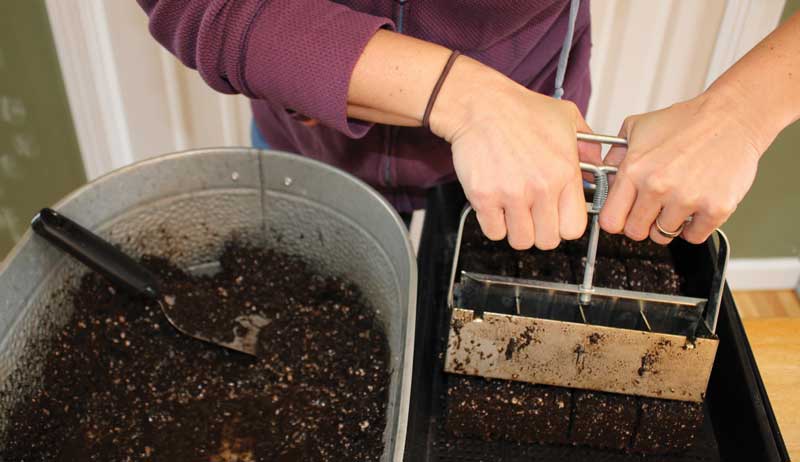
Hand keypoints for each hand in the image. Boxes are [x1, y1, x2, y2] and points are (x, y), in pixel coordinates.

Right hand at [429, 56, 600, 249]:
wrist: (480, 104)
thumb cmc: (519, 109)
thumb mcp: (567, 118)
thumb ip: (588, 145)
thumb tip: (597, 166)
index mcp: (565, 172)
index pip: (574, 228)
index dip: (564, 227)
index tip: (556, 218)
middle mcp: (541, 187)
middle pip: (548, 240)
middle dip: (540, 231)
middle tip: (532, 216)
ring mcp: (511, 194)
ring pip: (520, 241)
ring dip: (517, 230)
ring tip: (513, 211)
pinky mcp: (483, 197)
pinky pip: (494, 232)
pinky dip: (494, 225)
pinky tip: (495, 207)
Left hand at [600, 90, 763, 244]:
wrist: (733, 116)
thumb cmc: (688, 121)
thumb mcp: (637, 128)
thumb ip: (614, 156)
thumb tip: (601, 179)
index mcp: (635, 170)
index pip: (610, 220)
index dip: (616, 220)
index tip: (623, 216)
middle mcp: (658, 186)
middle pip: (635, 232)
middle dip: (641, 223)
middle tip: (652, 209)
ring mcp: (687, 199)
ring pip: (663, 236)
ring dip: (667, 224)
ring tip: (676, 201)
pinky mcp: (715, 208)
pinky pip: (694, 237)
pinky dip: (693, 228)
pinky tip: (695, 207)